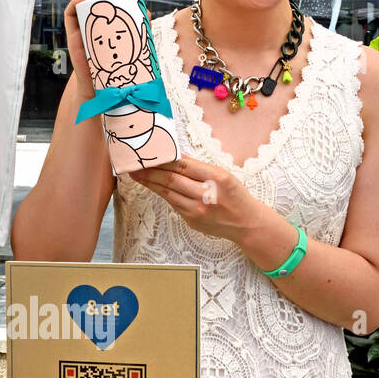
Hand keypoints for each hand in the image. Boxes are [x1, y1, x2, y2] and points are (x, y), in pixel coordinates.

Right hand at [63, 0, 145, 102]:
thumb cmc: (119, 70)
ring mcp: (83, 28)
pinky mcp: (73, 35)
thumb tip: (147, 11)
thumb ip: (141, 30)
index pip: (111, 0)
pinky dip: (75, 2)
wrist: (103, 90)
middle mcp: (96, 24)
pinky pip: (70, 13)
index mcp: (110, 24)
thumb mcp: (134, 46)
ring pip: (83, 1)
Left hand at [128, 155, 255, 237]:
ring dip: (149, 183)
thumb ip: (199, 167)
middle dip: (149, 171)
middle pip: (171, 180)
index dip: (162, 160)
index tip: (149, 154)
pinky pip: (173, 204)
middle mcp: (206, 195)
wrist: (245, 223)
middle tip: (134, 164)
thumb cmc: (234, 195)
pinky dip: (162, 193)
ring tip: (136, 174)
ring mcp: (197, 211)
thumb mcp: (223, 175)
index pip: (183, 165)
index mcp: (216, 178)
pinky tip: (152, 186)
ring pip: (167, 193)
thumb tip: (174, 155)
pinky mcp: (191, 220)